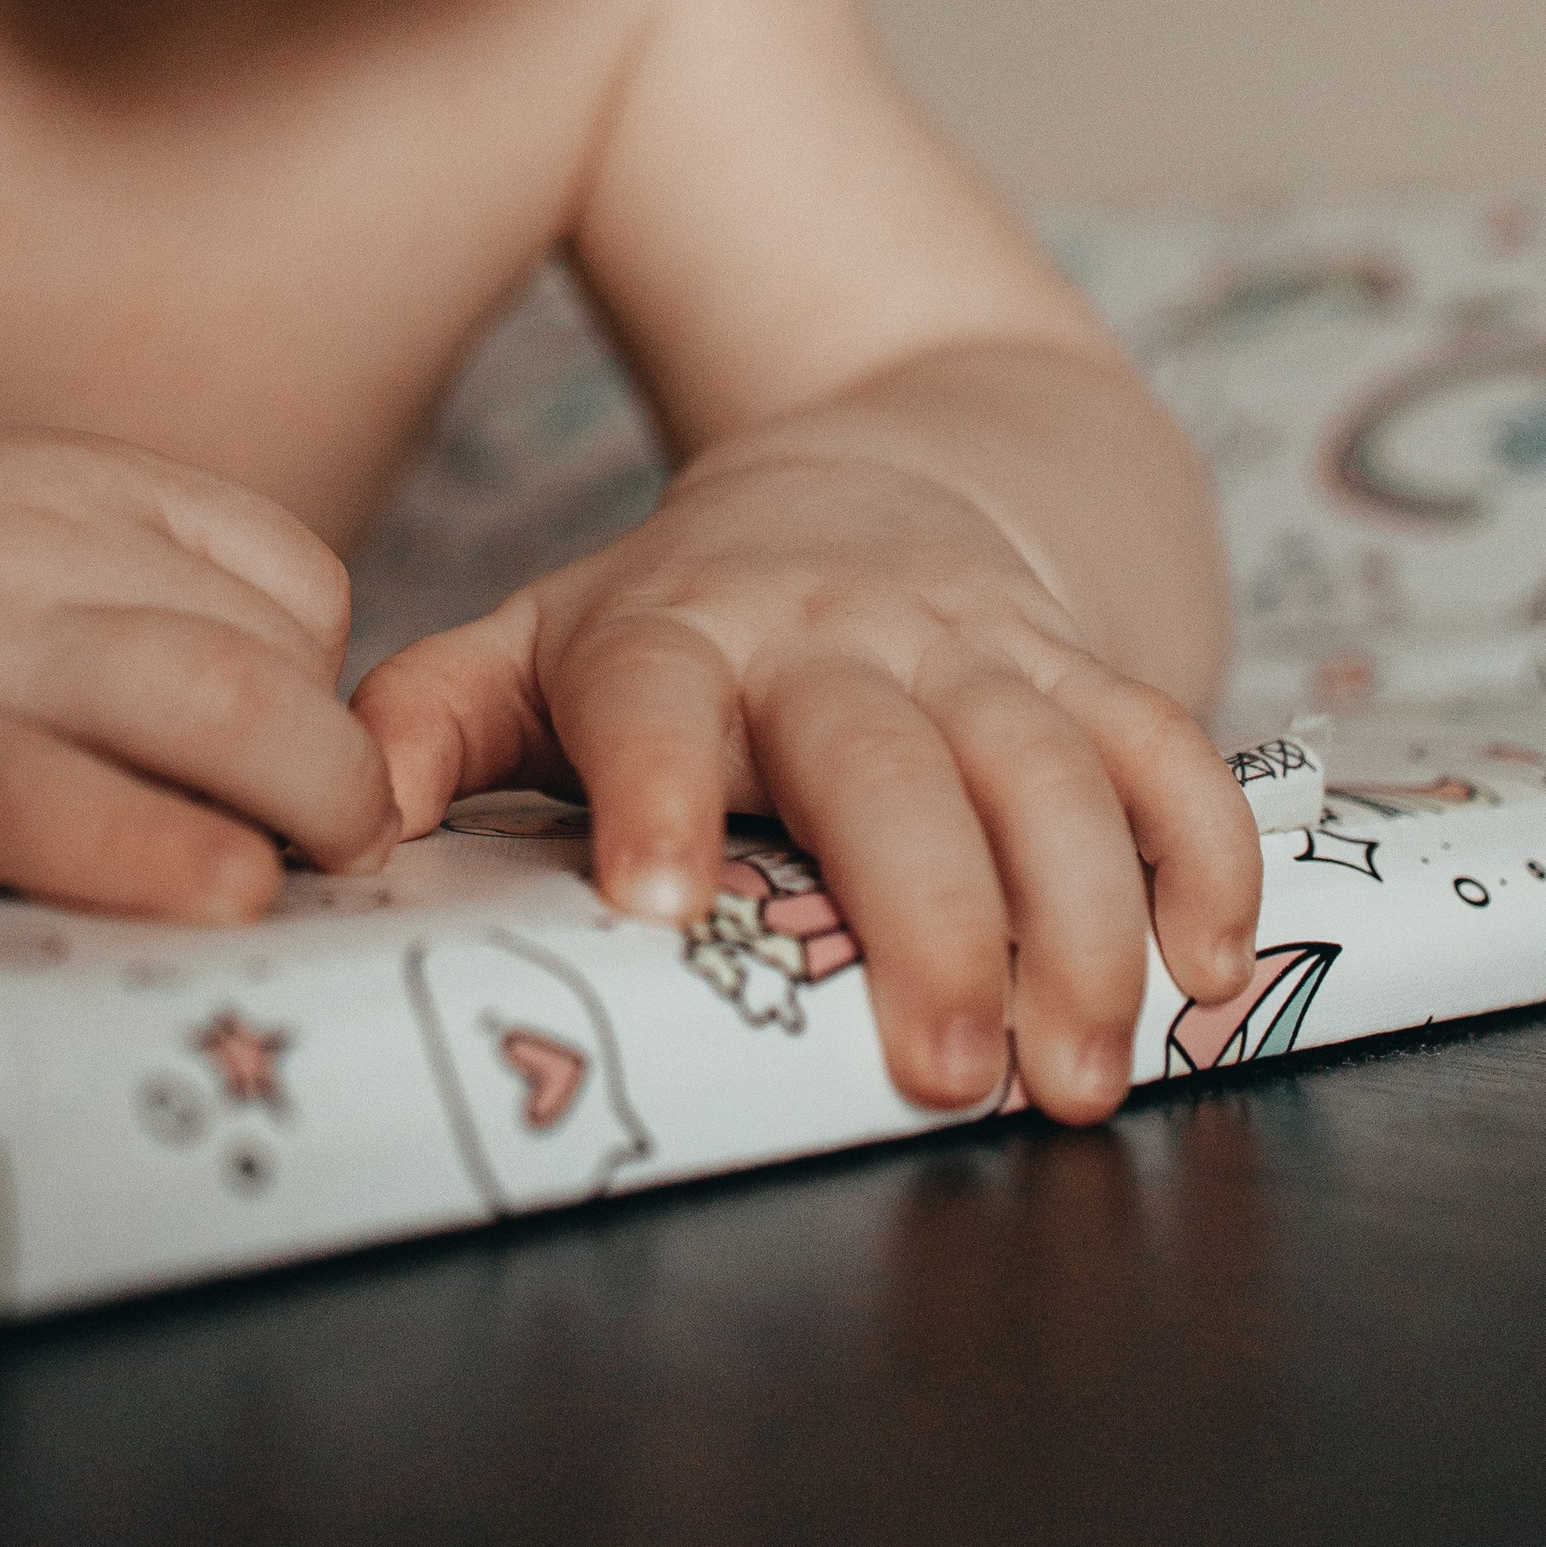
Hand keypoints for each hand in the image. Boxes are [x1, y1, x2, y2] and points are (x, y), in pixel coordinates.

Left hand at [354, 444, 1261, 1122]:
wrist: (875, 472)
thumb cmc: (678, 618)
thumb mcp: (537, 642)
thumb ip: (430, 717)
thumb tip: (331, 814)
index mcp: (675, 634)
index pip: (653, 696)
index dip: (656, 788)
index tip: (655, 903)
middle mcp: (834, 635)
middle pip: (885, 759)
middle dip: (926, 911)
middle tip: (941, 1067)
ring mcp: (973, 646)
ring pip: (1048, 763)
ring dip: (1082, 919)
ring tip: (1078, 1074)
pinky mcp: (1081, 665)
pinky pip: (1163, 743)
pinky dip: (1205, 850)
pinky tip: (1213, 973)